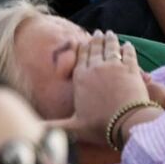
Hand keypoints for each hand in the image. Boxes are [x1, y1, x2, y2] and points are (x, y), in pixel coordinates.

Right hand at [52, 31, 154, 145]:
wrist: (125, 124)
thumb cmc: (99, 126)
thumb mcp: (73, 127)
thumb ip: (53, 127)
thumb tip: (33, 131)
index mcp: (80, 78)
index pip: (80, 58)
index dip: (82, 47)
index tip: (84, 40)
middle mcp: (95, 68)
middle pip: (95, 49)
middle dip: (97, 39)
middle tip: (99, 32)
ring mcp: (113, 67)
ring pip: (111, 48)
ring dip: (111, 40)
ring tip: (110, 34)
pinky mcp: (131, 70)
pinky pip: (128, 54)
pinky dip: (128, 48)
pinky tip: (128, 45)